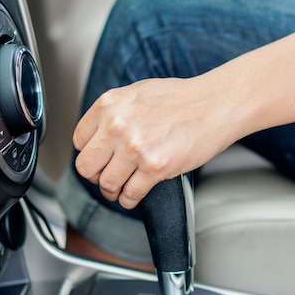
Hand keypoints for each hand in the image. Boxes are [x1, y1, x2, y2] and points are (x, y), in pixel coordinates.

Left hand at [73, 77, 232, 208]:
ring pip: (107, 184)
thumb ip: (114, 113)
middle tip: (107, 177)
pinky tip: (135, 195)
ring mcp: (136, 148)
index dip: (90, 154)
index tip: (100, 159)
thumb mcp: (137, 94)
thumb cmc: (182, 99)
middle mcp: (117, 125)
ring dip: (113, 192)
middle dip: (96, 176)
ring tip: (121, 189)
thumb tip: (99, 136)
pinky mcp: (155, 167)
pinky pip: (130, 194)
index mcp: (109, 105)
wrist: (214, 105)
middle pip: (86, 167)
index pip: (79, 141)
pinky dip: (130, 200)